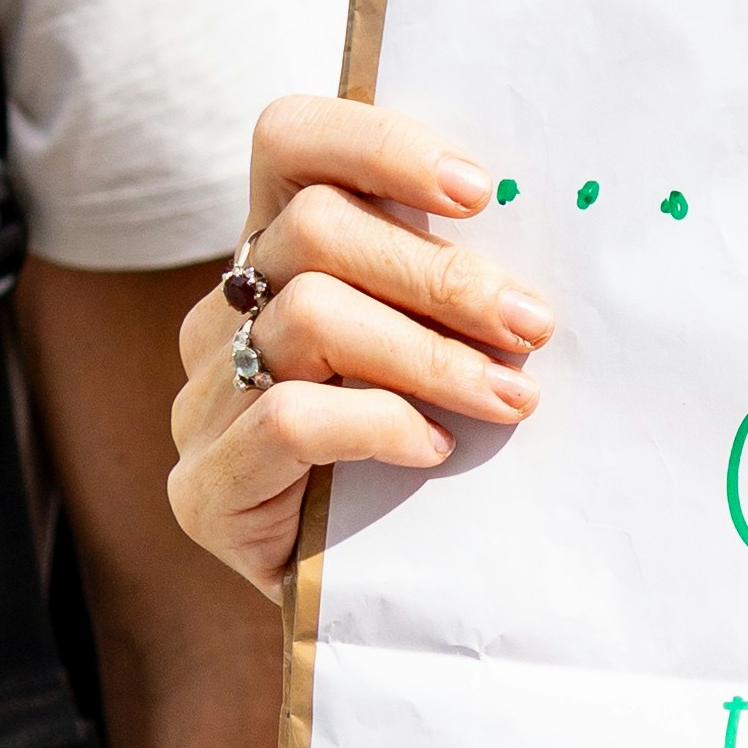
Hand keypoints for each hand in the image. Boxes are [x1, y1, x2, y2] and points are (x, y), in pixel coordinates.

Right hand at [172, 93, 551, 599]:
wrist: (382, 604)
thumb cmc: (432, 458)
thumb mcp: (445, 350)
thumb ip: (454, 285)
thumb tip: (545, 225)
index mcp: (277, 256)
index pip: (288, 143)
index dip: (379, 143)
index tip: (480, 190)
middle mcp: (224, 314)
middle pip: (312, 231)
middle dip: (440, 276)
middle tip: (531, 325)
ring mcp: (202, 401)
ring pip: (307, 318)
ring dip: (430, 357)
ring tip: (510, 397)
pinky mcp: (204, 489)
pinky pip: (286, 418)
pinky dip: (376, 423)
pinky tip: (431, 449)